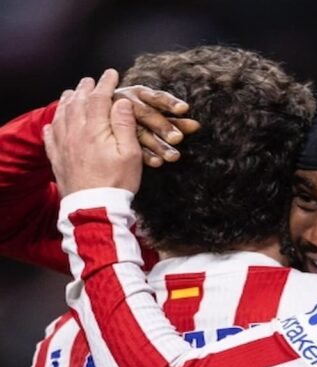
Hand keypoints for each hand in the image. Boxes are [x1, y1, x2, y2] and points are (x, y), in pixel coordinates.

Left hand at [44, 69, 142, 195]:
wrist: (94, 207)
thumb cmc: (118, 182)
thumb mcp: (131, 154)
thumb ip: (125, 126)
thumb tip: (121, 102)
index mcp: (95, 130)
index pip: (99, 99)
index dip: (105, 84)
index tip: (112, 73)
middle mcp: (75, 133)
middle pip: (78, 103)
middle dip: (85, 89)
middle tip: (91, 80)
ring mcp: (63, 146)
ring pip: (61, 116)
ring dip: (67, 101)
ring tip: (72, 93)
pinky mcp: (57, 159)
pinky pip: (50, 136)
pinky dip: (52, 124)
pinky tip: (54, 123)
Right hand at [114, 85, 200, 166]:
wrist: (99, 114)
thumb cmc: (134, 112)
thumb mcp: (151, 110)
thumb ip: (173, 119)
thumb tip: (196, 126)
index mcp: (140, 93)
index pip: (157, 97)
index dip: (170, 103)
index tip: (184, 109)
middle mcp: (127, 103)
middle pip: (147, 114)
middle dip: (163, 126)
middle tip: (178, 138)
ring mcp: (117, 118)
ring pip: (139, 131)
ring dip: (157, 144)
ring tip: (173, 157)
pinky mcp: (111, 134)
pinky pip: (129, 145)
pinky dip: (145, 155)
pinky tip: (157, 162)